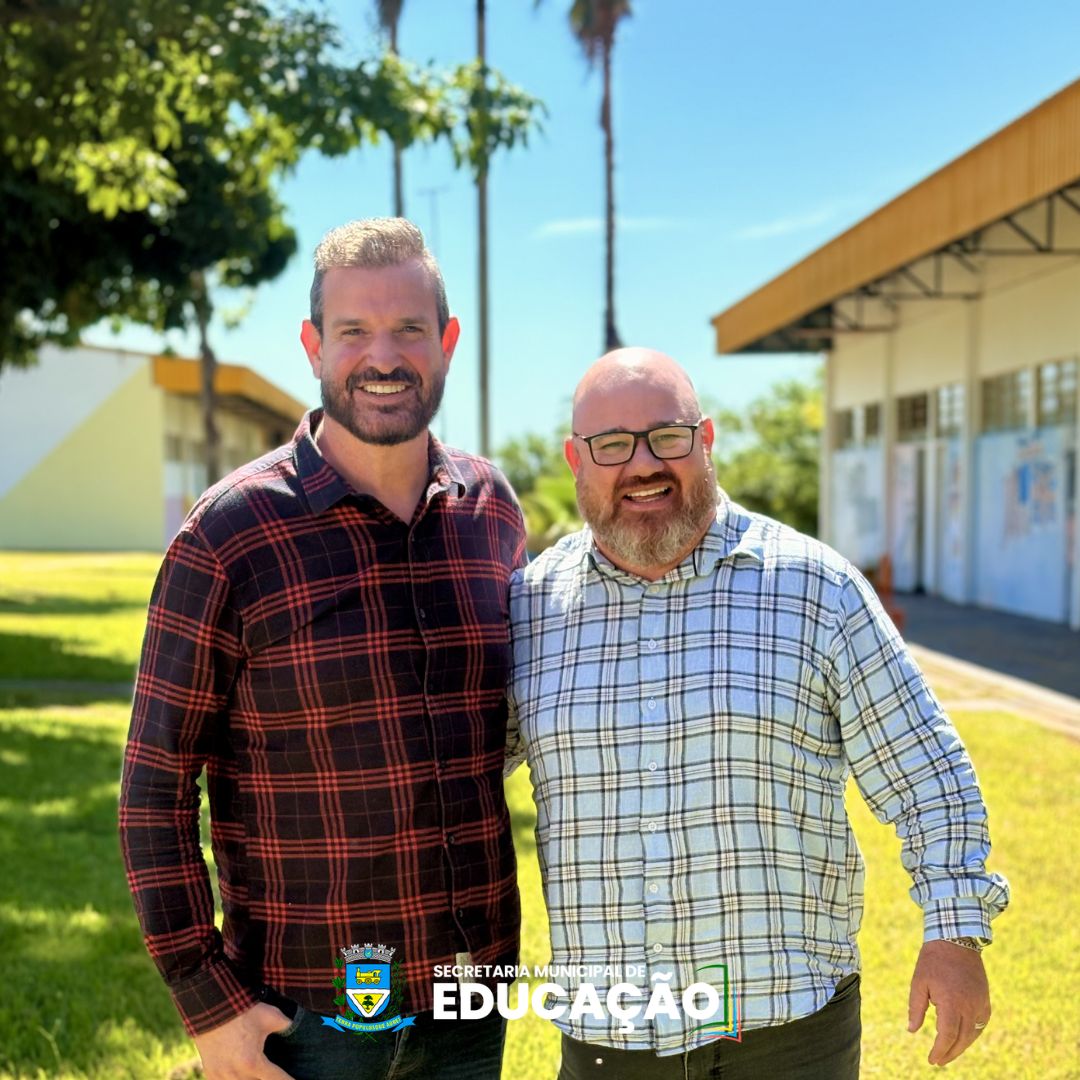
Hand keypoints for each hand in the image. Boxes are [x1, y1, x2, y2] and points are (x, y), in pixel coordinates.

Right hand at [193, 1002, 296, 1079]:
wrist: (212, 1005)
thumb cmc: (243, 1011)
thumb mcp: (270, 1016)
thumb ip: (286, 1026)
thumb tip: (296, 1029)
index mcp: (252, 1063)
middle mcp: (236, 1075)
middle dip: (269, 1079)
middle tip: (275, 1073)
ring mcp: (221, 1076)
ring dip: (253, 1079)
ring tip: (261, 1074)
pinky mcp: (211, 1073)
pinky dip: (237, 1079)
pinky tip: (243, 1074)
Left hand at [907, 939, 990, 1065]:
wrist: (955, 940)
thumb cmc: (932, 961)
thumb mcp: (918, 982)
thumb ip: (915, 1008)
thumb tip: (912, 1031)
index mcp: (951, 1002)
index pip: (948, 1035)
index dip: (940, 1050)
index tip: (932, 1059)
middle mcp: (969, 1006)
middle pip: (962, 1039)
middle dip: (950, 1053)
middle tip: (938, 1061)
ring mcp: (980, 1003)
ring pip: (973, 1034)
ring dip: (961, 1046)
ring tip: (948, 1053)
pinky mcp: (985, 1000)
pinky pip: (980, 1024)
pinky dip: (971, 1034)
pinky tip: (962, 1038)